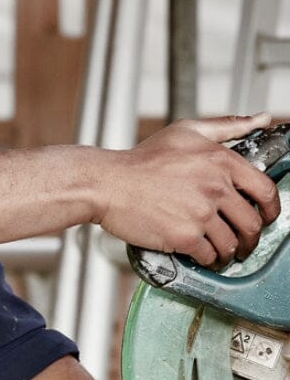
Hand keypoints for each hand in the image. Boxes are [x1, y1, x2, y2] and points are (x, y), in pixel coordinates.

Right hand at [95, 113, 280, 266]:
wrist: (107, 184)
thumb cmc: (141, 160)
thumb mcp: (186, 132)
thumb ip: (228, 126)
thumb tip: (262, 120)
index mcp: (220, 161)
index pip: (265, 190)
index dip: (271, 209)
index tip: (266, 216)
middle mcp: (215, 187)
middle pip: (252, 223)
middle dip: (250, 238)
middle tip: (243, 242)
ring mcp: (200, 213)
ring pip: (231, 243)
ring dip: (228, 252)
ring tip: (219, 251)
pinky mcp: (184, 236)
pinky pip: (209, 256)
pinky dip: (207, 260)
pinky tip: (200, 255)